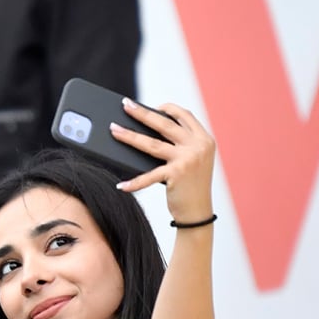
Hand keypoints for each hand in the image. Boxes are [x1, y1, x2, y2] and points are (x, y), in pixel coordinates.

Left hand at [112, 99, 216, 223]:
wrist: (198, 213)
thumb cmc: (192, 187)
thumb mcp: (194, 161)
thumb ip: (181, 145)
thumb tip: (150, 133)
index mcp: (204, 139)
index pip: (185, 115)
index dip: (168, 108)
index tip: (154, 106)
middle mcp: (197, 146)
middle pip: (164, 124)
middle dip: (142, 113)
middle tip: (126, 105)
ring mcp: (187, 159)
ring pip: (151, 144)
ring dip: (129, 136)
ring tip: (114, 130)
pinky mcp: (176, 175)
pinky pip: (149, 176)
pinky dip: (134, 182)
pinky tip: (121, 185)